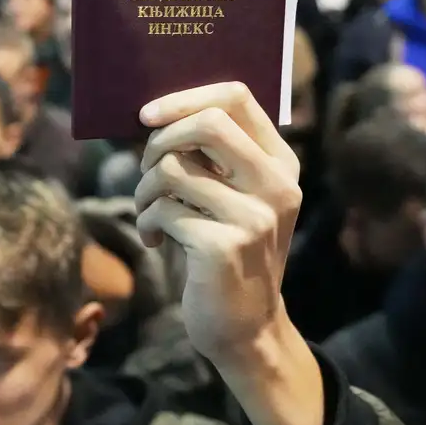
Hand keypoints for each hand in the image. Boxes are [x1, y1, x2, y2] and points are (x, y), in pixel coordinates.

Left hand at [135, 82, 300, 358]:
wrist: (245, 327)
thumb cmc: (224, 248)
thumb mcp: (232, 196)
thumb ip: (211, 156)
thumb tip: (155, 113)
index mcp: (281, 163)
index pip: (236, 97)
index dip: (183, 98)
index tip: (146, 115)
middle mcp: (277, 185)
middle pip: (207, 123)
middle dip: (159, 142)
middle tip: (146, 170)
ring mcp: (255, 217)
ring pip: (173, 169)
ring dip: (144, 191)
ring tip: (148, 213)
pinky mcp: (225, 247)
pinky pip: (163, 210)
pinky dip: (147, 223)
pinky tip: (156, 241)